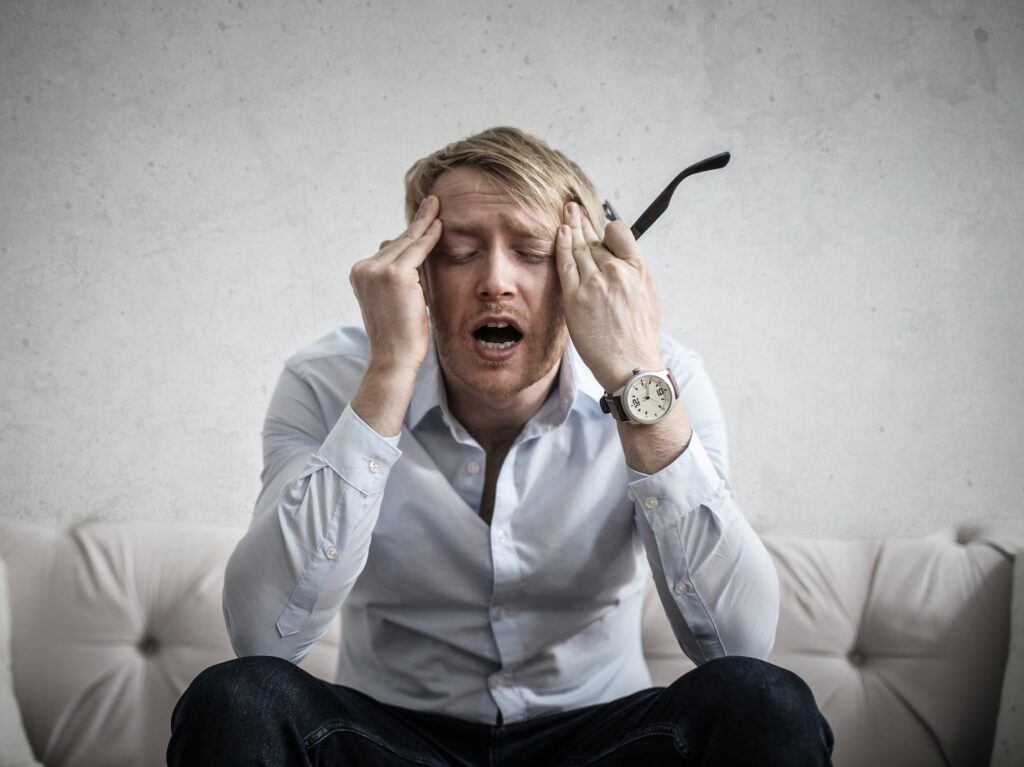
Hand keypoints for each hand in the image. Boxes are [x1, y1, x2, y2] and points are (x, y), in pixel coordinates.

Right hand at [349, 196, 442, 376]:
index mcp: (360, 274)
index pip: (389, 250)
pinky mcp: (395, 275)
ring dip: (424, 225)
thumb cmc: (398, 336)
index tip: (420, 219)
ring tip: (436, 206)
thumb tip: (406, 252)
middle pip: (397, 242)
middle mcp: (364, 269)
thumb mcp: (394, 301)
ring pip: (407, 243)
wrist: (394, 358)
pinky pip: (417, 250)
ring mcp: (377, 270)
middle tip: (431, 203)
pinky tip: (439, 225)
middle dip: (416, 225)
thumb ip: (398, 277)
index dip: (407, 235)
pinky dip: (429, 237)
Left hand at [555, 201, 663, 391]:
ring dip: (570, 228)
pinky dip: (561, 245)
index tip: (600, 229)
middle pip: (595, 239)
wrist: (631, 363)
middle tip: (573, 208)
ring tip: (565, 214)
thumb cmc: (640, 336)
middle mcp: (616, 271)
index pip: (619, 233)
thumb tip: (623, 262)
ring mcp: (594, 282)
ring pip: (579, 247)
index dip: (607, 230)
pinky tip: (559, 233)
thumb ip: (634, 274)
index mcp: (637, 269)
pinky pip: (565, 264)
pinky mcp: (576, 297)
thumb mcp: (649, 297)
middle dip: (583, 222)